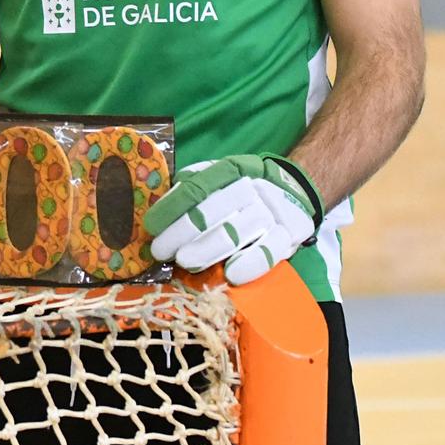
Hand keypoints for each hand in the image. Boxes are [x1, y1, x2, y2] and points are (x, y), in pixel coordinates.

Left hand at [144, 154, 324, 285]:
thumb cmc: (243, 188)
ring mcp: (271, 212)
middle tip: (160, 251)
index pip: (196, 187)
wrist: (294, 190)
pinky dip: (250, 263)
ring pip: (236, 231)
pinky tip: (231, 274)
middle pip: (212, 211)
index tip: (151, 226)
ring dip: (207, 249)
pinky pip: (270, 251)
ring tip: (184, 262)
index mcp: (230, 170)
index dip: (171, 207)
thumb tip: (161, 202)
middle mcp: (251, 188)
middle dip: (181, 233)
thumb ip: (194, 186)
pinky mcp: (289, 234)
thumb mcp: (220, 177)